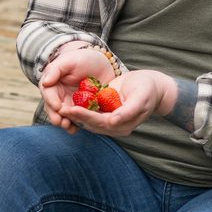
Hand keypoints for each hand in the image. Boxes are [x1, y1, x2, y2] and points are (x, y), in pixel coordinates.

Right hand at [39, 45, 114, 132]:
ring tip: (70, 128)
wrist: (102, 64)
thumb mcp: (69, 61)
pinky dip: (78, 124)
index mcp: (52, 84)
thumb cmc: (82, 59)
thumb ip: (55, 70)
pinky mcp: (82, 110)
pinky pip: (79, 119)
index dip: (52, 101)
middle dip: (57, 117)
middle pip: (54, 109)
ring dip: (66, 123)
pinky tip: (80, 129)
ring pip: (64, 117)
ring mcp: (70, 105)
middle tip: (61, 122)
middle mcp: (59, 97)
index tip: (57, 107)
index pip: (48, 94)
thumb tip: (45, 82)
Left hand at [62, 70, 176, 136]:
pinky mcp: (105, 111)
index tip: (70, 109)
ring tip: (59, 107)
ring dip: (74, 114)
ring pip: (88, 120)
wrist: (152, 86)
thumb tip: (113, 122)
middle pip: (91, 123)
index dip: (84, 116)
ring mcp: (110, 120)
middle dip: (75, 116)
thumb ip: (128, 111)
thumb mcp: (141, 98)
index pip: (100, 122)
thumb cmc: (148, 89)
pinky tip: (67, 102)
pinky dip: (79, 109)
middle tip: (59, 108)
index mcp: (123, 125)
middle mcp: (114, 126)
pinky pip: (90, 112)